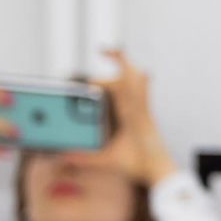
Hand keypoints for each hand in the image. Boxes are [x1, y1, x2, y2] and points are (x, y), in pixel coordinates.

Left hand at [90, 48, 174, 186]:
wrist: (154, 171)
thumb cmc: (136, 164)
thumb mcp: (106, 159)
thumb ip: (87, 158)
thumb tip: (66, 156)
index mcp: (127, 114)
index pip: (117, 89)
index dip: (105, 79)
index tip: (91, 77)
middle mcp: (134, 108)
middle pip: (126, 77)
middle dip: (117, 61)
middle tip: (103, 50)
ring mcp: (141, 110)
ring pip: (134, 79)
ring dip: (124, 63)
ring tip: (112, 49)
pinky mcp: (145, 117)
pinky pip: (142, 95)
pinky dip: (140, 83)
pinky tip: (139, 71)